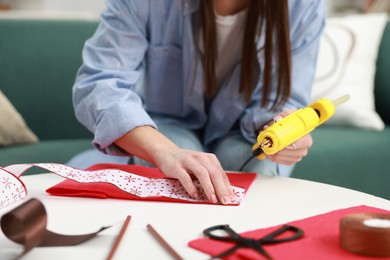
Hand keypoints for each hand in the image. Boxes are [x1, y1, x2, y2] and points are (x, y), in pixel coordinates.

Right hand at [116, 126, 235, 204]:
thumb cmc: (186, 163)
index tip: (232, 199)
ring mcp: (188, 162)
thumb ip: (211, 176)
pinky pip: (185, 177)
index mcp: (209, 159)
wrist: (166, 152)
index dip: (227, 187)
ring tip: (212, 199)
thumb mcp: (201, 166)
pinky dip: (191, 187)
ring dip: (209, 187)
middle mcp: (200, 158)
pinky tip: (195, 195)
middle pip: (214, 173)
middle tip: (225, 201)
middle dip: (221, 189)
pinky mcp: (177, 167)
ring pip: (202, 174)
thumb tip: (224, 193)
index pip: (221, 174)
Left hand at [262, 110, 312, 164]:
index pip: (297, 144)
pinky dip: (275, 159)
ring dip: (274, 154)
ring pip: (285, 158)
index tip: (276, 142)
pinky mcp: (293, 160)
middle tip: (266, 144)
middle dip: (276, 149)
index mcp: (306, 138)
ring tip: (266, 149)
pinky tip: (270, 155)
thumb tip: (278, 119)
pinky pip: (283, 162)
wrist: (292, 128)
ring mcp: (299, 155)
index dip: (286, 144)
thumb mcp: (289, 115)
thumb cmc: (292, 122)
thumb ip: (283, 116)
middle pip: (289, 152)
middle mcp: (304, 149)